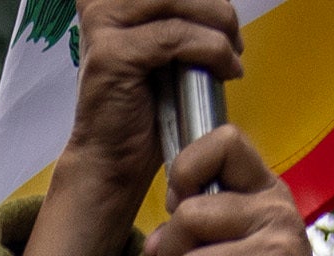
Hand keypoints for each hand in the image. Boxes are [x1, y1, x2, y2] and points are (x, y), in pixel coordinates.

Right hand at [41, 0, 248, 255]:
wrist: (115, 160)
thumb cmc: (144, 107)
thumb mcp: (165, 48)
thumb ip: (181, 16)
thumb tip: (221, 0)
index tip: (222, 21)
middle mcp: (100, 1)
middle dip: (216, 5)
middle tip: (234, 38)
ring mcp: (102, 23)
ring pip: (178, 0)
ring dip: (218, 24)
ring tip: (232, 54)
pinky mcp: (112, 53)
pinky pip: (176, 36)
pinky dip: (212, 50)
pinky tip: (227, 71)